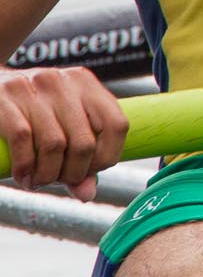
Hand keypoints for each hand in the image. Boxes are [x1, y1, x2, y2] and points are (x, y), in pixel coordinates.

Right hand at [0, 66, 127, 199]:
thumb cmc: (29, 112)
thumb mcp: (60, 124)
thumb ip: (80, 157)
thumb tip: (87, 194)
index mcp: (86, 83)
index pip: (118, 126)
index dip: (106, 158)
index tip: (87, 172)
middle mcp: (63, 82)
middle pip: (85, 142)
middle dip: (72, 174)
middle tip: (56, 181)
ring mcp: (33, 87)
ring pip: (54, 144)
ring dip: (46, 175)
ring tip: (37, 181)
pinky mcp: (4, 99)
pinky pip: (23, 139)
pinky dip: (25, 167)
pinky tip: (23, 176)